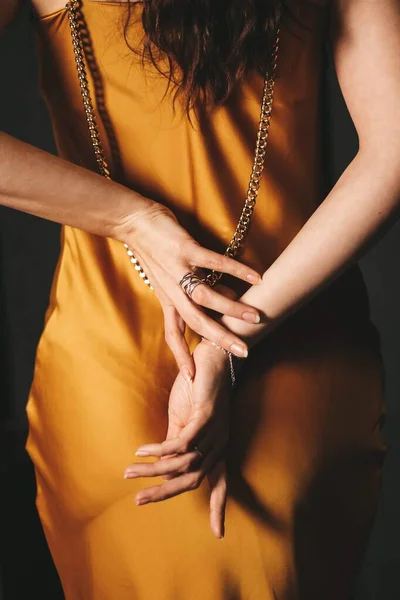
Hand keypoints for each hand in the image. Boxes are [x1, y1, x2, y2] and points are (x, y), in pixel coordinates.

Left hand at [117, 201, 260, 379]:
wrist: (132, 221)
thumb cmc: (153, 250)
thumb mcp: (168, 277)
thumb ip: (194, 292)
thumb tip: (227, 299)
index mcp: (167, 299)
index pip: (173, 334)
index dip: (181, 356)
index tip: (192, 378)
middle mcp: (172, 289)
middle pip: (196, 322)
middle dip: (220, 339)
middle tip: (244, 352)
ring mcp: (179, 270)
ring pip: (206, 296)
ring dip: (232, 309)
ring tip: (255, 317)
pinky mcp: (186, 249)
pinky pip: (215, 262)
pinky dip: (236, 270)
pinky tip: (255, 278)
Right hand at [124, 339, 231, 537]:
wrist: (211, 359)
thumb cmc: (199, 390)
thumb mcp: (185, 421)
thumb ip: (177, 442)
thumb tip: (164, 464)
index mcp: (217, 448)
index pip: (221, 483)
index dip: (220, 508)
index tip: (217, 533)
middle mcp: (219, 444)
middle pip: (193, 480)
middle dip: (165, 493)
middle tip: (139, 500)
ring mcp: (214, 431)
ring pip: (184, 463)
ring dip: (153, 470)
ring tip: (129, 471)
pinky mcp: (206, 416)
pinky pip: (182, 442)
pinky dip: (161, 450)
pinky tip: (144, 451)